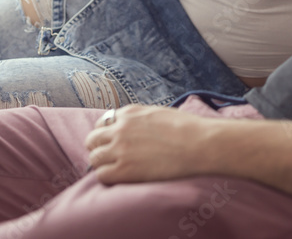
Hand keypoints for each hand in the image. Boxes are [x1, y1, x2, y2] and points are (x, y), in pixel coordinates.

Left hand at [85, 105, 210, 183]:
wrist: (199, 143)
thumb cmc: (186, 128)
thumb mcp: (158, 113)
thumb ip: (139, 119)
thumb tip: (132, 128)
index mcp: (129, 113)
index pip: (101, 123)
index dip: (105, 135)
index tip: (112, 143)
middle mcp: (120, 128)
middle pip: (92, 139)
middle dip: (98, 148)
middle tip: (109, 158)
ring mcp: (120, 149)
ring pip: (94, 158)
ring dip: (102, 164)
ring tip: (115, 170)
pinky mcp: (125, 169)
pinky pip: (101, 175)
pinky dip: (107, 178)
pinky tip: (120, 178)